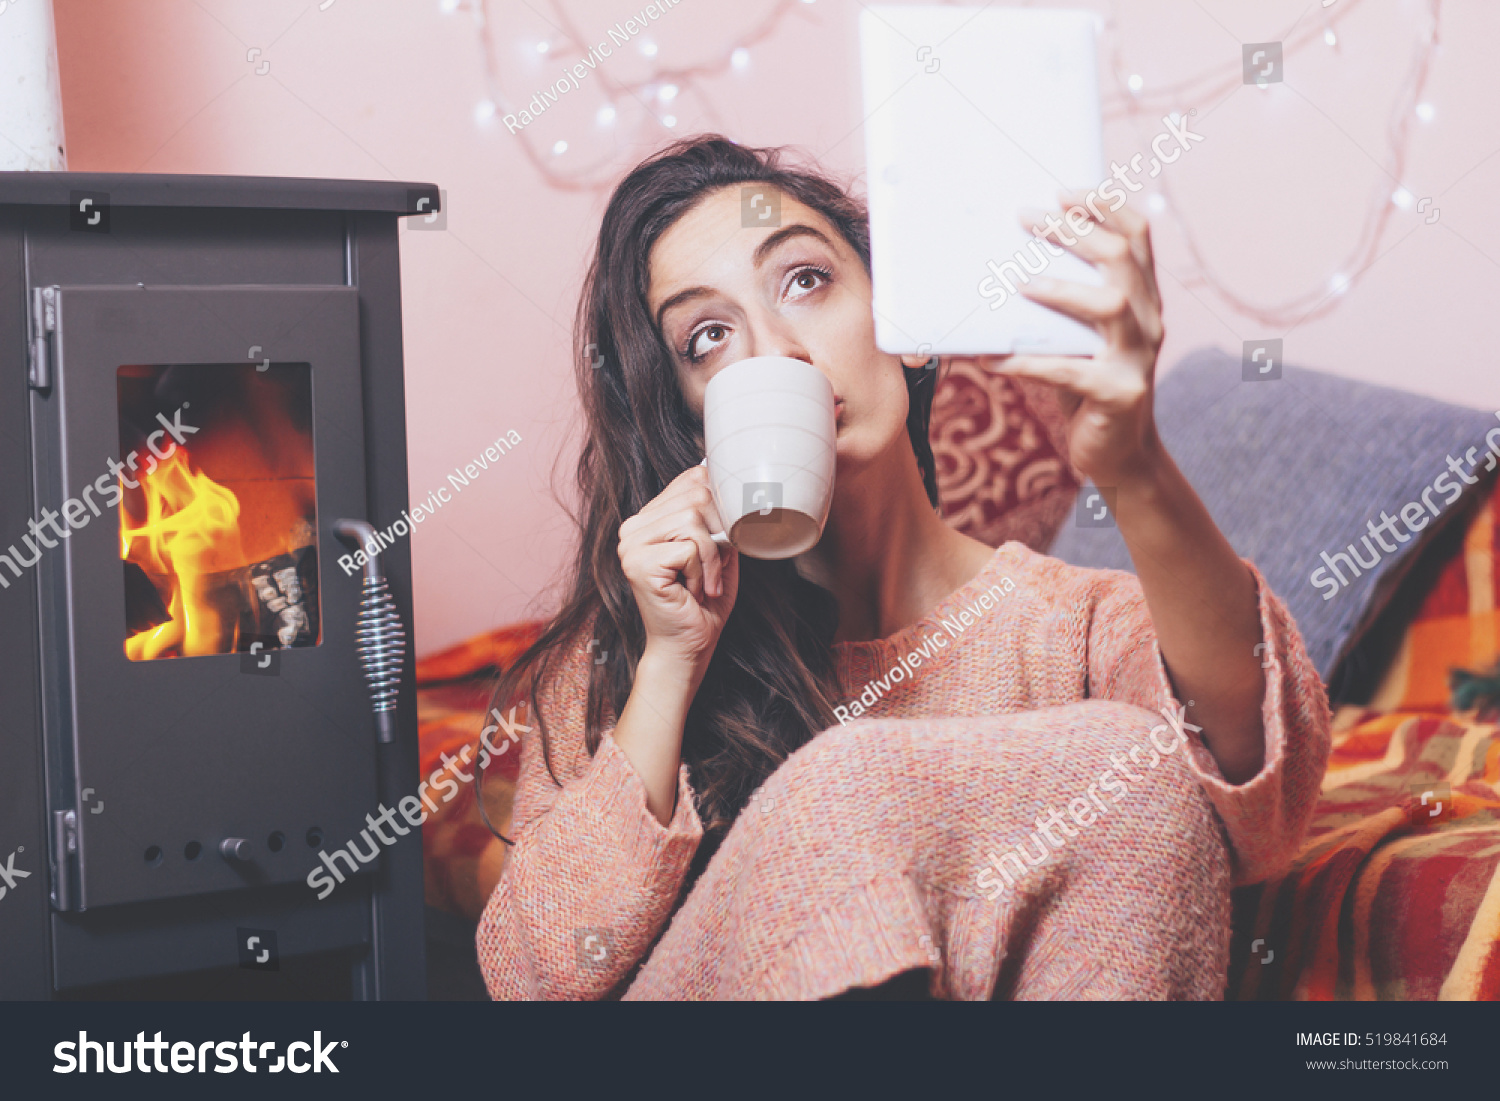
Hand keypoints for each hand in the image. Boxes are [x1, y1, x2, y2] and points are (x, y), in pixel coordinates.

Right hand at [617, 463, 738, 680]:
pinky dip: (703, 573)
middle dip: (720, 533)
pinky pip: (690, 548)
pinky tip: (692, 592)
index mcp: (650, 518)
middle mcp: (634, 527)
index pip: (691, 479)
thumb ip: (722, 518)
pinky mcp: (638, 563)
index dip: (720, 502)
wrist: (689, 647)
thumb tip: (735, 488)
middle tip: (714, 569)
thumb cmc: (704, 604)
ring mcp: (631, 544)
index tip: (727, 536)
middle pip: (697, 495)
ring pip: (694, 520)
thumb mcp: (721, 551)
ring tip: (702, 584)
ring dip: (711, 558)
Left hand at [977, 189, 1165, 488]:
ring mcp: (1138, 359)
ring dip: (1061, 289)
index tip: (1066, 190)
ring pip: (1109, 306)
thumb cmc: (1087, 387)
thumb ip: (1064, 304)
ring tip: (1019, 283)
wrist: (1118, 455)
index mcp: (1143, 300)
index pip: (1139, 236)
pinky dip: (1031, 361)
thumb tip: (1003, 265)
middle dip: (1075, 231)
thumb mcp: (1081, 338)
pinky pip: (1071, 372)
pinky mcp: (1119, 395)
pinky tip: (997, 359)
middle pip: (1120, 259)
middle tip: (1027, 218)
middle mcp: (1149, 322)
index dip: (1107, 205)